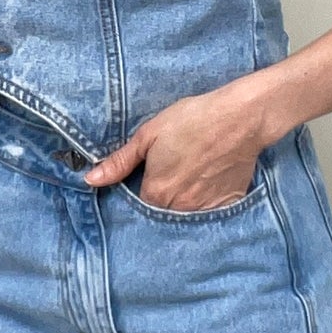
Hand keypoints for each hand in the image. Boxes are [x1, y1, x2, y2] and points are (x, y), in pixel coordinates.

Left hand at [82, 85, 270, 209]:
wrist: (240, 118)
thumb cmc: (193, 120)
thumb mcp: (149, 134)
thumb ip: (120, 162)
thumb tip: (91, 179)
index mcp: (156, 192)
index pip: (138, 206)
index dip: (141, 192)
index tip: (148, 178)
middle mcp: (179, 208)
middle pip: (161, 213)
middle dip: (161, 199)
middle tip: (173, 174)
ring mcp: (204, 209)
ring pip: (185, 215)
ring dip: (182, 203)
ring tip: (190, 177)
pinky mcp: (226, 205)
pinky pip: (210, 213)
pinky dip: (206, 203)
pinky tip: (208, 182)